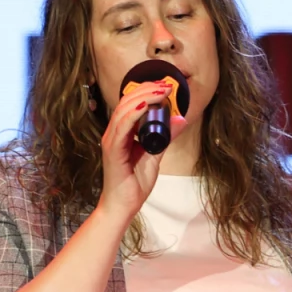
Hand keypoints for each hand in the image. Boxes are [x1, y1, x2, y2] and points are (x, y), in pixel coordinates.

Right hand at [94, 78, 176, 228]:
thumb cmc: (134, 184)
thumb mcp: (155, 156)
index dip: (147, 91)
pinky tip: (145, 105)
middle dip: (147, 90)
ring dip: (143, 98)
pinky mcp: (112, 152)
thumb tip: (180, 119)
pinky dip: (133, 114)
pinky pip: (121, 128)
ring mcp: (111, 141)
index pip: (131, 104)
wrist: (123, 206)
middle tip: (166, 84)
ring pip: (124, 111)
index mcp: (122, 133)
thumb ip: (165, 138)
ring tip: (160, 91)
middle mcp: (114, 134)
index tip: (165, 86)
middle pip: (127, 103)